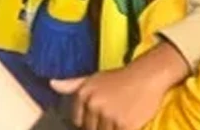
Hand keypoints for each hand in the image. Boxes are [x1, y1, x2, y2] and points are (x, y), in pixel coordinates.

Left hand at [51, 43, 187, 129]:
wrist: (148, 76)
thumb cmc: (120, 78)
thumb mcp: (94, 78)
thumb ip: (72, 84)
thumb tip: (51, 83)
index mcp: (83, 94)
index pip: (78, 121)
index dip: (89, 121)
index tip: (101, 115)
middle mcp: (93, 105)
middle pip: (91, 129)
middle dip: (101, 126)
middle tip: (115, 113)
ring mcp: (109, 116)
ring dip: (113, 128)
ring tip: (122, 115)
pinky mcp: (125, 125)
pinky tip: (129, 122)